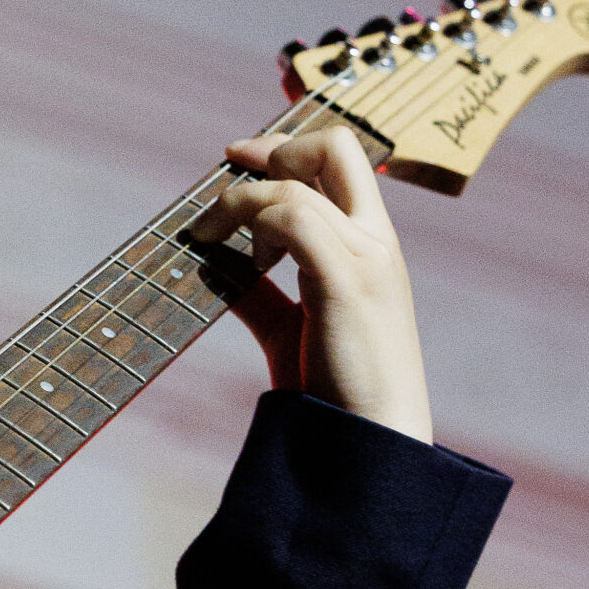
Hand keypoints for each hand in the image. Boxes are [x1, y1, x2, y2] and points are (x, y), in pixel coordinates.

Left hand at [189, 128, 433, 444]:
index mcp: (371, 245)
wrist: (373, 442)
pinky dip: (256, 227)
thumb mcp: (293, 332)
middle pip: (335, 146)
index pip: (343, 159)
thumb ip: (261, 297)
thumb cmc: (337, 393)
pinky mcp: (348, 282)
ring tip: (213, 238)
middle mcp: (376, 241)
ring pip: (297, 187)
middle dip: (274, 148)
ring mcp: (367, 257)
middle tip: (228, 173)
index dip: (286, 147)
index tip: (236, 158)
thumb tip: (212, 267)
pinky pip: (294, 221)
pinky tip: (246, 262)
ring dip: (241, 202)